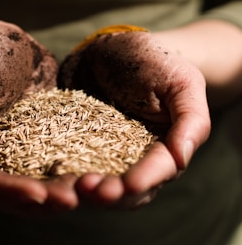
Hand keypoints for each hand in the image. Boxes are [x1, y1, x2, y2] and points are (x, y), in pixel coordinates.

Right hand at [0, 20, 78, 214]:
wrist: (7, 44)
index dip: (10, 192)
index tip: (39, 194)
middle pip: (18, 192)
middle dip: (45, 199)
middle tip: (73, 198)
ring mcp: (25, 151)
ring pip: (44, 180)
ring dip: (65, 188)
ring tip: (91, 187)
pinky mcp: (48, 140)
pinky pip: (63, 157)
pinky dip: (79, 165)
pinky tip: (100, 166)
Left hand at [58, 30, 210, 207]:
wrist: (115, 51)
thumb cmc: (155, 62)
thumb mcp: (181, 82)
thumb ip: (191, 120)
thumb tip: (183, 158)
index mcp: (166, 147)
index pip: (160, 170)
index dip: (145, 179)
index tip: (129, 184)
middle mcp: (138, 158)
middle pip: (129, 188)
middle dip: (112, 193)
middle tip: (90, 189)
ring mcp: (107, 154)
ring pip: (102, 183)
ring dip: (87, 191)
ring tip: (69, 189)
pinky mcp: (81, 146)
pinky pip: (75, 165)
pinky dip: (66, 176)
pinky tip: (53, 176)